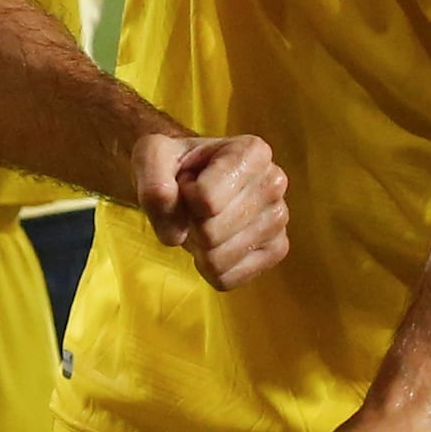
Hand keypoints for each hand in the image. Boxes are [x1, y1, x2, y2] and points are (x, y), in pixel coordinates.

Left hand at [132, 130, 290, 289]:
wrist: (189, 178)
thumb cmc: (174, 164)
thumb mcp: (151, 155)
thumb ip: (153, 183)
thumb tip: (175, 233)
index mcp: (252, 152)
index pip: (205, 200)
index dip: (183, 197)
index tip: (187, 182)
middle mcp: (274, 182)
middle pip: (211, 233)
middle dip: (189, 225)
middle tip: (193, 206)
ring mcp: (279, 220)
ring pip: (219, 260)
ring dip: (198, 247)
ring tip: (204, 220)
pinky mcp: (277, 250)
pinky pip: (227, 279)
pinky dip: (208, 268)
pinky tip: (214, 241)